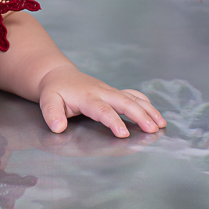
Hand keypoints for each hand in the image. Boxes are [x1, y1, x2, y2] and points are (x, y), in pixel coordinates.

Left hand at [37, 65, 166, 137]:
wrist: (58, 75)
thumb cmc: (54, 90)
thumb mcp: (47, 100)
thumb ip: (52, 114)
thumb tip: (58, 127)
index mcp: (86, 97)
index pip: (102, 110)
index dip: (113, 121)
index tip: (123, 134)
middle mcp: (102, 92)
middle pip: (124, 102)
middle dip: (139, 115)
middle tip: (153, 129)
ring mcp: (109, 91)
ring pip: (132, 98)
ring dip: (148, 110)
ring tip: (161, 124)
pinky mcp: (114, 92)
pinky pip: (132, 95)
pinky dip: (145, 102)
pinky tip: (155, 113)